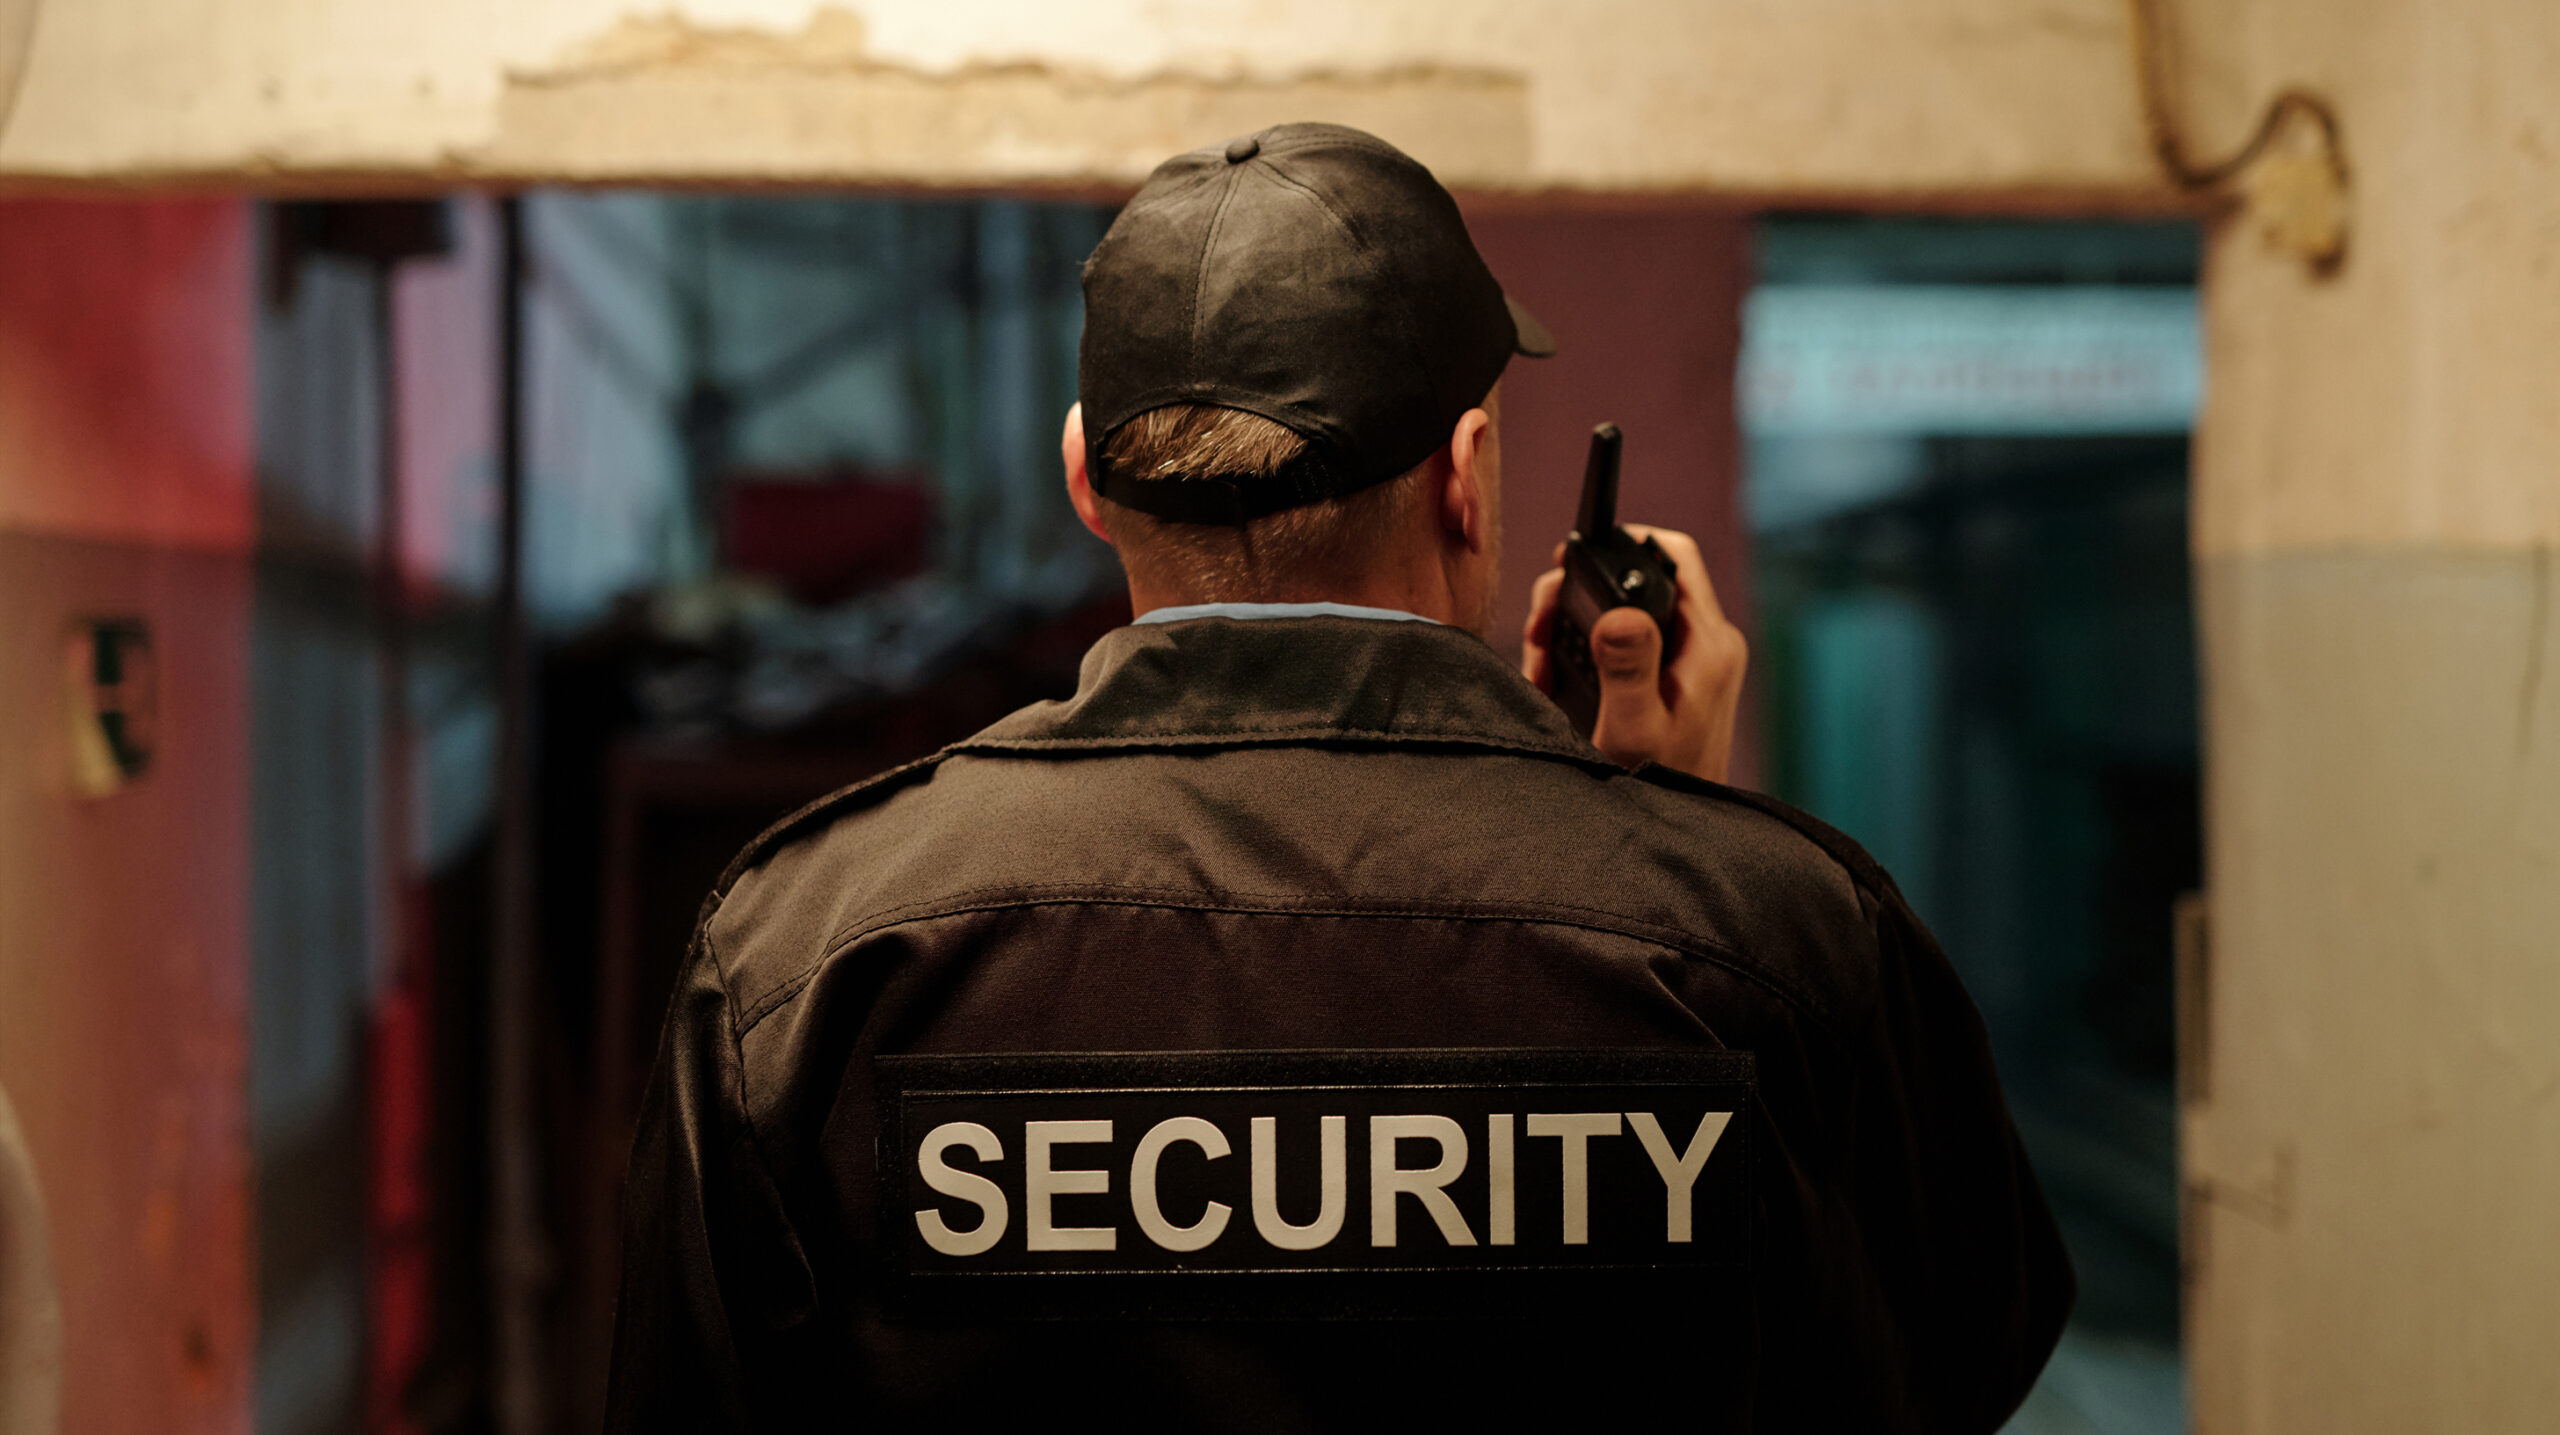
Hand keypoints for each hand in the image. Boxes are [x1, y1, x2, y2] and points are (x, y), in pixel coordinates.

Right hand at [1522, 525, 1747, 781]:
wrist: (1683, 832)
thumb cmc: (1661, 788)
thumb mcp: (1633, 729)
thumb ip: (1627, 668)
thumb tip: (1618, 612)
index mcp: (1708, 645)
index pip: (1674, 557)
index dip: (1624, 543)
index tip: (1572, 560)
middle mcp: (1708, 644)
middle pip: (1644, 581)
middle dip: (1583, 594)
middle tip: (1540, 626)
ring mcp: (1696, 661)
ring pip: (1632, 610)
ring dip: (1579, 625)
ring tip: (1543, 660)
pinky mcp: (1681, 678)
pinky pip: (1633, 641)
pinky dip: (1594, 650)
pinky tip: (1562, 677)